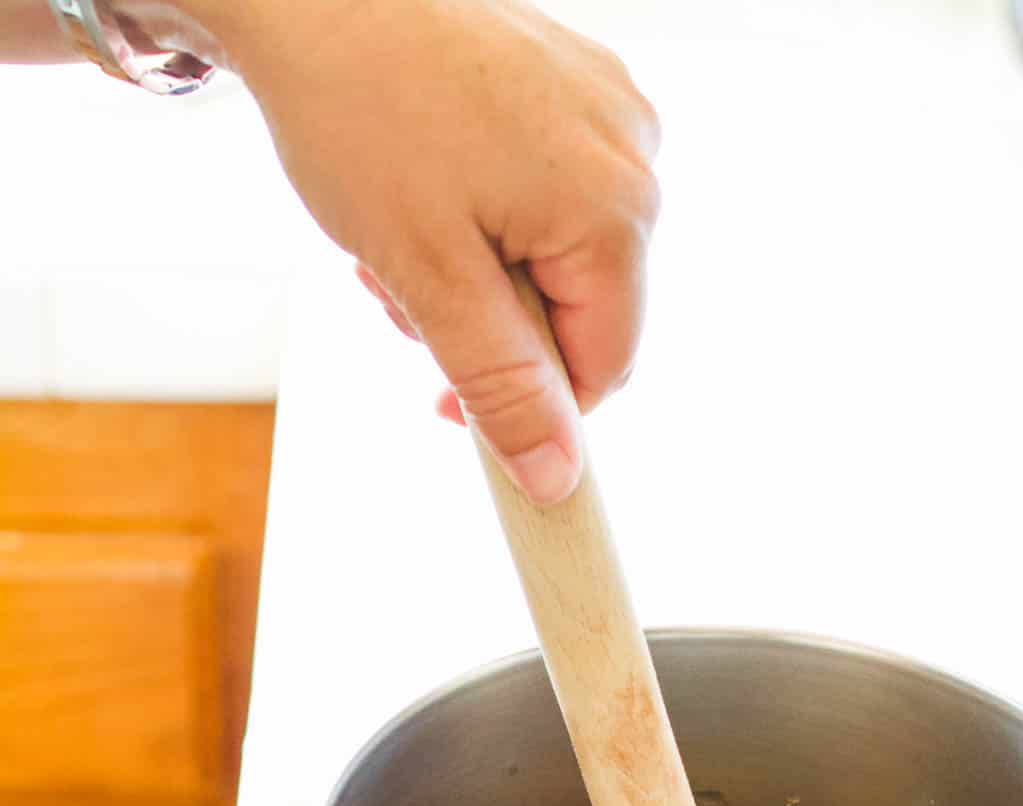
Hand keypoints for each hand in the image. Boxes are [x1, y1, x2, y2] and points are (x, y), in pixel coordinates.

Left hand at [148, 0, 660, 503]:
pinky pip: (547, 193)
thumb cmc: (361, 109)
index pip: (605, 369)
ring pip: (557, 257)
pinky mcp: (573, 84)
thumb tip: (555, 478)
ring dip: (480, 277)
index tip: (446, 396)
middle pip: (582, 312)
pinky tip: (429, 187)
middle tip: (405, 293)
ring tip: (404, 230)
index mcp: (616, 210)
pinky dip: (486, 217)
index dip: (528, 405)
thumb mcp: (432, 280)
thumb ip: (503, 389)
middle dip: (492, 328)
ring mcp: (607, 111)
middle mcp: (635, 155)